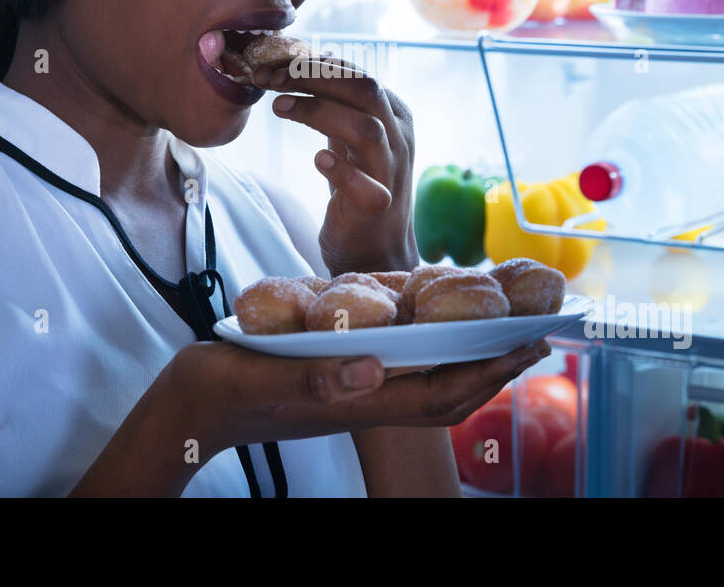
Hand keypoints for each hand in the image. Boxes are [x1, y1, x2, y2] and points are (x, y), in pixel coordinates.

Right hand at [164, 339, 551, 457]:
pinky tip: (428, 317)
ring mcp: (351, 388)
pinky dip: (422, 341)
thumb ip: (316, 378)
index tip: (529, 344)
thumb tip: (374, 367)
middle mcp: (364, 396)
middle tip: (536, 331)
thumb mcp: (264, 379)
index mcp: (356, 401)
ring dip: (466, 352)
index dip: (489, 370)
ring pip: (425, 376)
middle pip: (447, 388)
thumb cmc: (220, 393)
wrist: (187, 408)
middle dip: (494, 364)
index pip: (441, 392)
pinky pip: (394, 361)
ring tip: (499, 324)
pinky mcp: (335, 376)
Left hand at [254, 57, 417, 274]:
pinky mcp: (377, 208)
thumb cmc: (358, 186)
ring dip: (320, 112)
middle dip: (314, 76)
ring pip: (366, 129)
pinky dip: (340, 170)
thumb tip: (306, 62)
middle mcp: (398, 138)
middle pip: (365, 89)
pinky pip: (365, 186)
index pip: (356, 73)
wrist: (375, 249)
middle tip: (270, 78)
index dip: (311, 64)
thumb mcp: (349, 137)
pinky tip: (317, 160)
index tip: (270, 66)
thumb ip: (336, 103)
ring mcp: (391, 173)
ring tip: (279, 107)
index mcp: (393, 114)